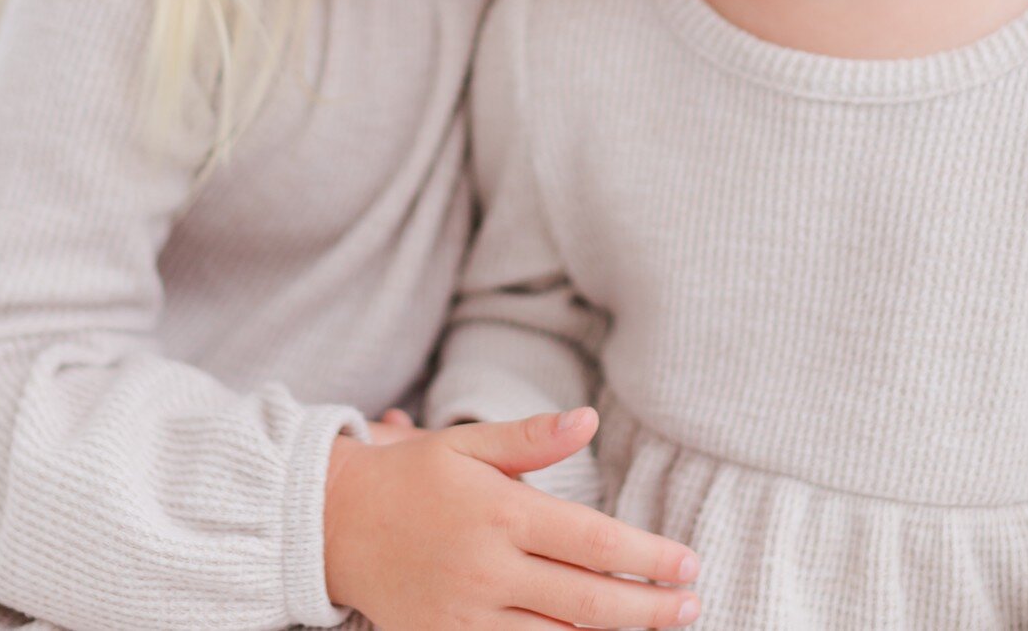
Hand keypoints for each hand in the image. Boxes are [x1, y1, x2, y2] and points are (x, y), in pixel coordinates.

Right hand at [323, 407, 699, 628]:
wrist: (335, 525)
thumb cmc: (412, 477)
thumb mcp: (467, 443)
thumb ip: (530, 438)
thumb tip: (588, 419)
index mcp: (501, 512)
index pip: (594, 542)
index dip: (648, 557)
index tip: (689, 563)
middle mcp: (488, 570)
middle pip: (588, 603)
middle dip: (649, 610)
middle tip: (692, 605)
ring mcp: (467, 617)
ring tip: (659, 629)